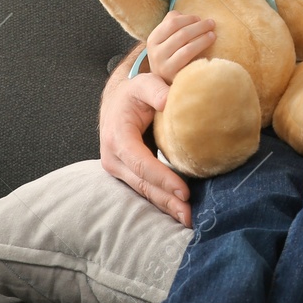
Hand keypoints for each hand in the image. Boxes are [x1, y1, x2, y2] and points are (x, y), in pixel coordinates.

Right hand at [99, 45, 192, 226]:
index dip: (162, 178)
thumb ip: (155, 89)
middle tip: (189, 215)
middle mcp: (113, 158)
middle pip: (143, 184)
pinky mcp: (127, 174)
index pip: (141, 164)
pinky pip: (145, 189)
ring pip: (144, 191)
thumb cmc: (133, 93)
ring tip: (187, 219)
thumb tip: (169, 101)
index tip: (184, 190)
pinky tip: (178, 211)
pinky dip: (162, 200)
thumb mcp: (143, 83)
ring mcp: (118, 169)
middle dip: (166, 200)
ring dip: (165, 206)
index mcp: (117, 138)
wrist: (117, 101)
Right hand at [145, 10, 216, 80]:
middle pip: (181, 33)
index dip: (188, 18)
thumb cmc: (171, 57)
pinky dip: (200, 48)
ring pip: (186, 45)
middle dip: (199, 26)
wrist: (166, 85)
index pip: (172, 22)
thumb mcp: (167, 40)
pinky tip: (210, 45)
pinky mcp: (173, 75)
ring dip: (202, 37)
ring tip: (213, 34)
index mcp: (153, 40)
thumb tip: (181, 14)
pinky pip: (189, 57)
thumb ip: (171, 24)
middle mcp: (155, 52)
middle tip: (211, 23)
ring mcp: (163, 65)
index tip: (199, 18)